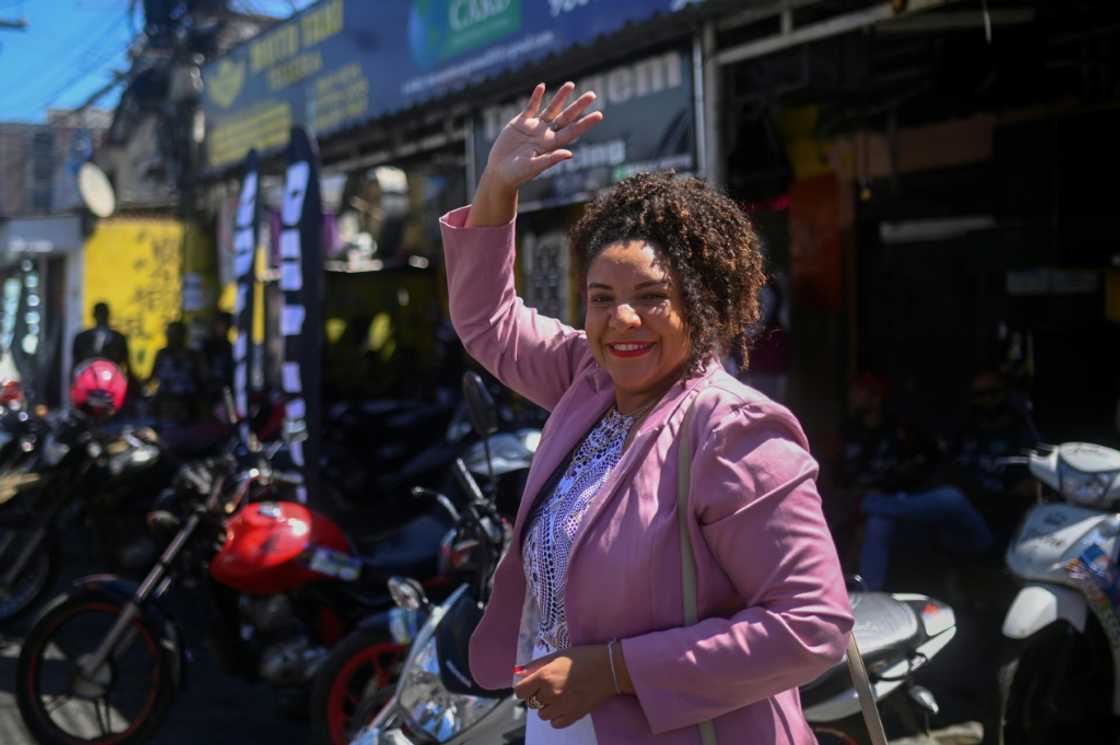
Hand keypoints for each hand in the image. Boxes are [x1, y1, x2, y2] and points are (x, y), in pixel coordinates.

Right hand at [483, 82, 602, 193]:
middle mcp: (545, 134)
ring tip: (571, 84)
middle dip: (578, 106)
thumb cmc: (517, 175)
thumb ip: (550, 159)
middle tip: (592, 95)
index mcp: (551, 145)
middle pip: (565, 117)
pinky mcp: (520, 123)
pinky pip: (530, 107)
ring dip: (560, 97)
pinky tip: (542, 86)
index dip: (585, 123)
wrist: (499, 172)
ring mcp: (533, 127)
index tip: (599, 115)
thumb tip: (569, 154)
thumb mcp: (533, 167)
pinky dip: (535, 97)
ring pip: (550, 109)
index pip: (572, 131)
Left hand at [513, 644, 615, 728]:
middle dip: (536, 696)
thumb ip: (537, 665)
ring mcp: (562, 706)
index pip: (520, 691)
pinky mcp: (574, 716)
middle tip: (548, 687)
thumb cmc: (583, 657)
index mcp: (545, 676)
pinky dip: (556, 717)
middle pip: (531, 703)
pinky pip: (555, 723)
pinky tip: (563, 706)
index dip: (524, 688)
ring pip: (542, 715)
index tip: (530, 685)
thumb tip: (520, 673)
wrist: (608, 668)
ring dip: (546, 707)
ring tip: (558, 697)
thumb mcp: (557, 655)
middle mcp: (550, 693)